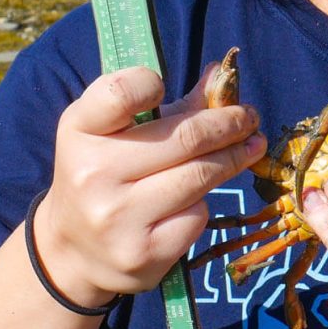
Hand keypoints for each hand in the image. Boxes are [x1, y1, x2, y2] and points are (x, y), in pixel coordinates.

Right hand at [33, 64, 265, 307]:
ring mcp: (118, 217)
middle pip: (184, 137)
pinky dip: (205, 202)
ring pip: (199, 176)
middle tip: (249, 117)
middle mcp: (92, 174)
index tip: (172, 85)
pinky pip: (197, 215)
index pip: (120, 93)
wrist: (76, 252)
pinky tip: (201, 196)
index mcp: (79, 131)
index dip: (151, 83)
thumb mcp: (117, 133)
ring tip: (251, 146)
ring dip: (233, 158)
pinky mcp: (144, 252)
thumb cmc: (104, 176)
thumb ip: (170, 106)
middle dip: (229, 123)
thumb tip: (221, 76)